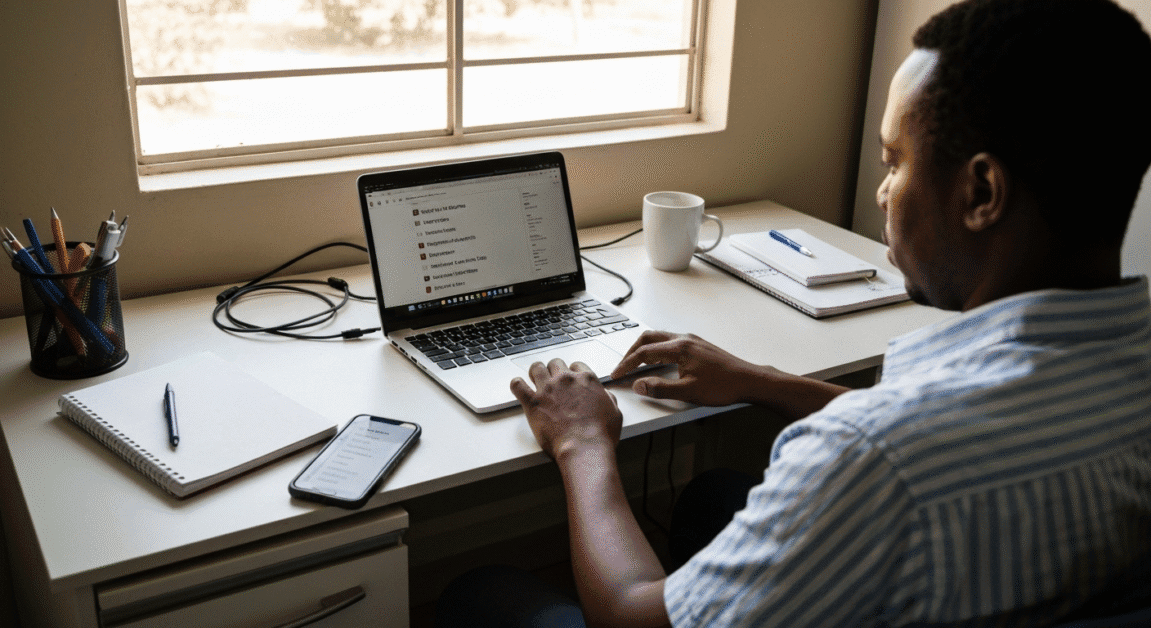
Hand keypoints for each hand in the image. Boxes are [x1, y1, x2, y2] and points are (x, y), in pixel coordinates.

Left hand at [510, 359, 622, 460]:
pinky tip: (518, 386)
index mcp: (586, 380)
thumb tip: (605, 396)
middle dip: (554, 370)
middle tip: (552, 379)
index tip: (570, 379)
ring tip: (534, 377)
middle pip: (556, 363)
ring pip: (536, 368)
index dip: (573, 372)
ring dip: (535, 371)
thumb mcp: (614, 412)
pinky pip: (518, 385)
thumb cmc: (600, 434)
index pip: (576, 365)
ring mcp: (548, 389)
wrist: (584, 447)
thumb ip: (607, 399)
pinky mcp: (532, 402)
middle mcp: (566, 380)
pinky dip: (516, 384)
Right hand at [610, 330, 775, 406]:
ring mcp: (692, 341)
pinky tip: (658, 360)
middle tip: (622, 366)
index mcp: (679, 348)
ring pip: (659, 338)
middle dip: (631, 352)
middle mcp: (684, 339)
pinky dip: (656, 348)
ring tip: (635, 363)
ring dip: (644, 348)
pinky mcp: (698, 346)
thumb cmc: (723, 385)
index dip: (627, 364)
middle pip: (648, 338)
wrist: (748, 380)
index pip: (644, 353)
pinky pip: (670, 341)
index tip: (617, 374)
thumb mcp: (688, 392)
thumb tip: (639, 385)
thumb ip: (660, 388)